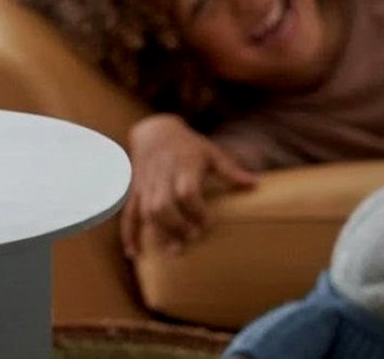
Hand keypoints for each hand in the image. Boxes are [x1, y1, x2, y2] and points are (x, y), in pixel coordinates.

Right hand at [120, 114, 256, 257]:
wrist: (154, 132)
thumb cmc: (187, 145)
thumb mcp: (210, 153)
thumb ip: (230, 171)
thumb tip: (254, 185)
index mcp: (182, 166)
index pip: (186, 191)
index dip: (197, 210)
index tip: (209, 223)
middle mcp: (161, 176)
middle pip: (163, 205)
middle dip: (176, 226)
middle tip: (192, 240)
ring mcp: (145, 185)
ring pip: (146, 212)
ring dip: (158, 233)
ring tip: (173, 251)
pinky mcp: (135, 192)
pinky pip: (129, 214)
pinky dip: (129, 234)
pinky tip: (134, 253)